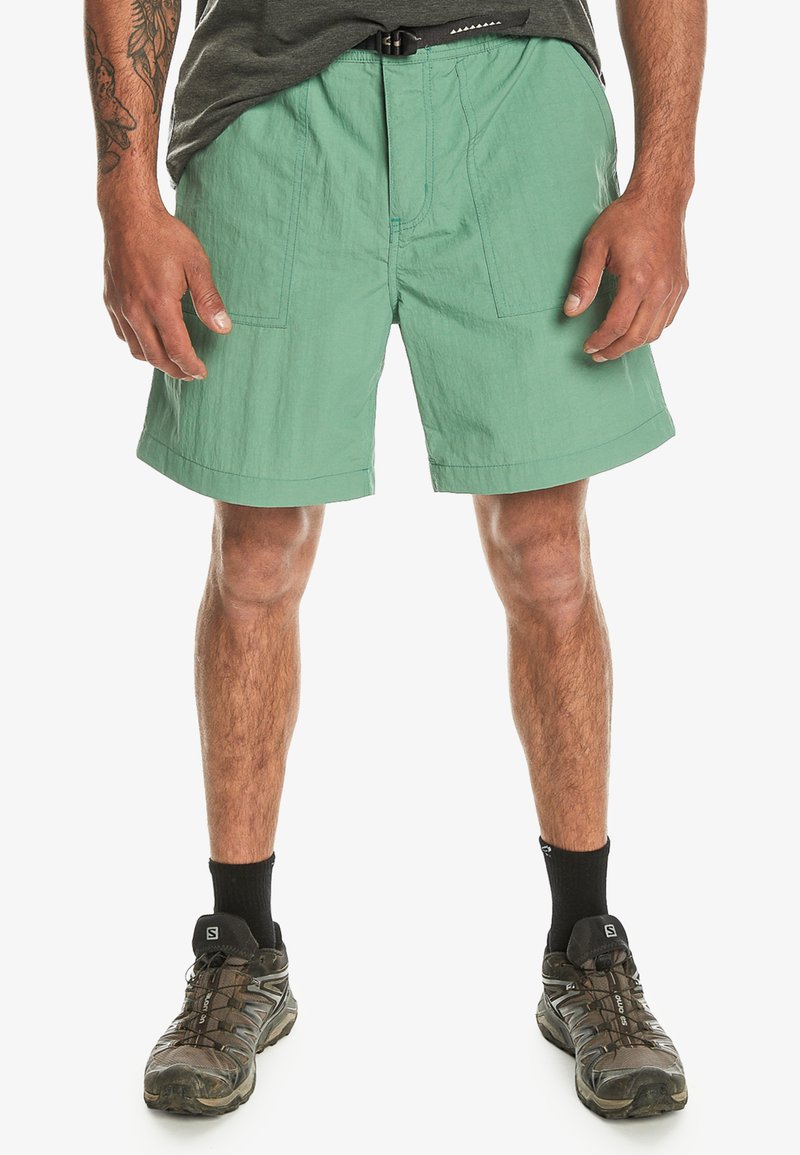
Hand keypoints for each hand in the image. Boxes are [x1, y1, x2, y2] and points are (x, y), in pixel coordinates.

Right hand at [102, 201, 230, 379]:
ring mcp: (119, 307)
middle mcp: (135, 310)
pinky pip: (122, 334)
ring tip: (173, 360)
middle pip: (155, 357)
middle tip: (191, 373)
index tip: (202, 372)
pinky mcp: (110, 300)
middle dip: (175, 370)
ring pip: (136, 350)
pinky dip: (138, 344)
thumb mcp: (196, 264)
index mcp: (159, 304)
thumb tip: (223, 328)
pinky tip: (150, 340)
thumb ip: (209, 299)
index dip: (191, 366)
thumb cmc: (165, 236)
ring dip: (156, 360)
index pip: (177, 350)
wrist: (128, 214)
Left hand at [563, 191, 688, 361]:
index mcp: (638, 279)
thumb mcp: (595, 245)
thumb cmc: (626, 218)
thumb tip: (571, 312)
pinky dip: (650, 330)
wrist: (661, 199)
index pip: (617, 325)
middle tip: (598, 354)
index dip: (600, 341)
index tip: (587, 346)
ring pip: (655, 332)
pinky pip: (667, 319)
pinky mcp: (682, 285)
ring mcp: (674, 288)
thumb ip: (583, 281)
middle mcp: (661, 287)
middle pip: (637, 336)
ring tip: (614, 344)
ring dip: (633, 343)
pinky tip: (634, 328)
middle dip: (615, 350)